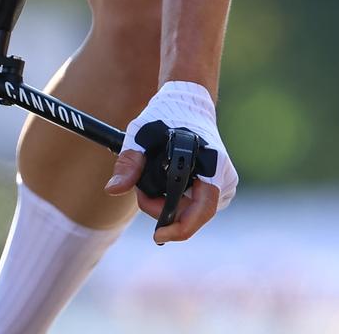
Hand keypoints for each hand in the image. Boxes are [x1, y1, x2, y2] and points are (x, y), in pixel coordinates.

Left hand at [104, 81, 237, 243]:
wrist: (187, 104)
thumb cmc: (166, 116)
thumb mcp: (141, 135)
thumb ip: (128, 163)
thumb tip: (113, 189)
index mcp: (212, 164)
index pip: (201, 211)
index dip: (179, 228)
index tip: (157, 235)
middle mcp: (224, 176)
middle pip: (193, 213)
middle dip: (163, 209)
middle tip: (143, 192)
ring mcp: (225, 183)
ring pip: (194, 211)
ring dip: (170, 206)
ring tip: (151, 184)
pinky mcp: (221, 185)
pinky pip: (197, 205)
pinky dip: (179, 201)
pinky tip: (166, 186)